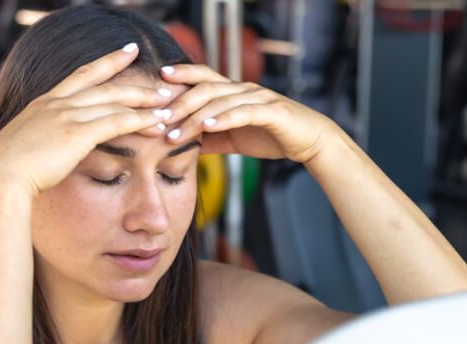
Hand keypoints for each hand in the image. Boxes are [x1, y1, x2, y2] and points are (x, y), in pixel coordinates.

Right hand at [0, 43, 173, 196]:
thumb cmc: (4, 172)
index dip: (107, 63)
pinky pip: (117, 121)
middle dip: (136, 81)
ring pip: (116, 101)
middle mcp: (57, 104)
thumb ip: (37, 144)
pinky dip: (141, 121)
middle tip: (161, 80)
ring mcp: (67, 115)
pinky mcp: (78, 133)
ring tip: (168, 104)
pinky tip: (158, 123)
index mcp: (43, 104)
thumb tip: (40, 154)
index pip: (81, 76)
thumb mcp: (21, 150)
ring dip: (145, 102)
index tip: (127, 52)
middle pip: (105, 85)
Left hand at [157, 65, 336, 164]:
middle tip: (159, 119)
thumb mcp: (232, 139)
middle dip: (179, 103)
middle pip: (206, 87)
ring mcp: (258, 98)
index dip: (182, 74)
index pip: (203, 77)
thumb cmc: (270, 136)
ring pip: (220, 101)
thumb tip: (180, 146)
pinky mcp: (272, 111)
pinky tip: (208, 126)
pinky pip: (243, 112)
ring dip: (195, 118)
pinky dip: (224, 118)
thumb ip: (208, 139)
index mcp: (234, 92)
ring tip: (174, 133)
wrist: (309, 141)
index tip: (158, 80)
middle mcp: (244, 89)